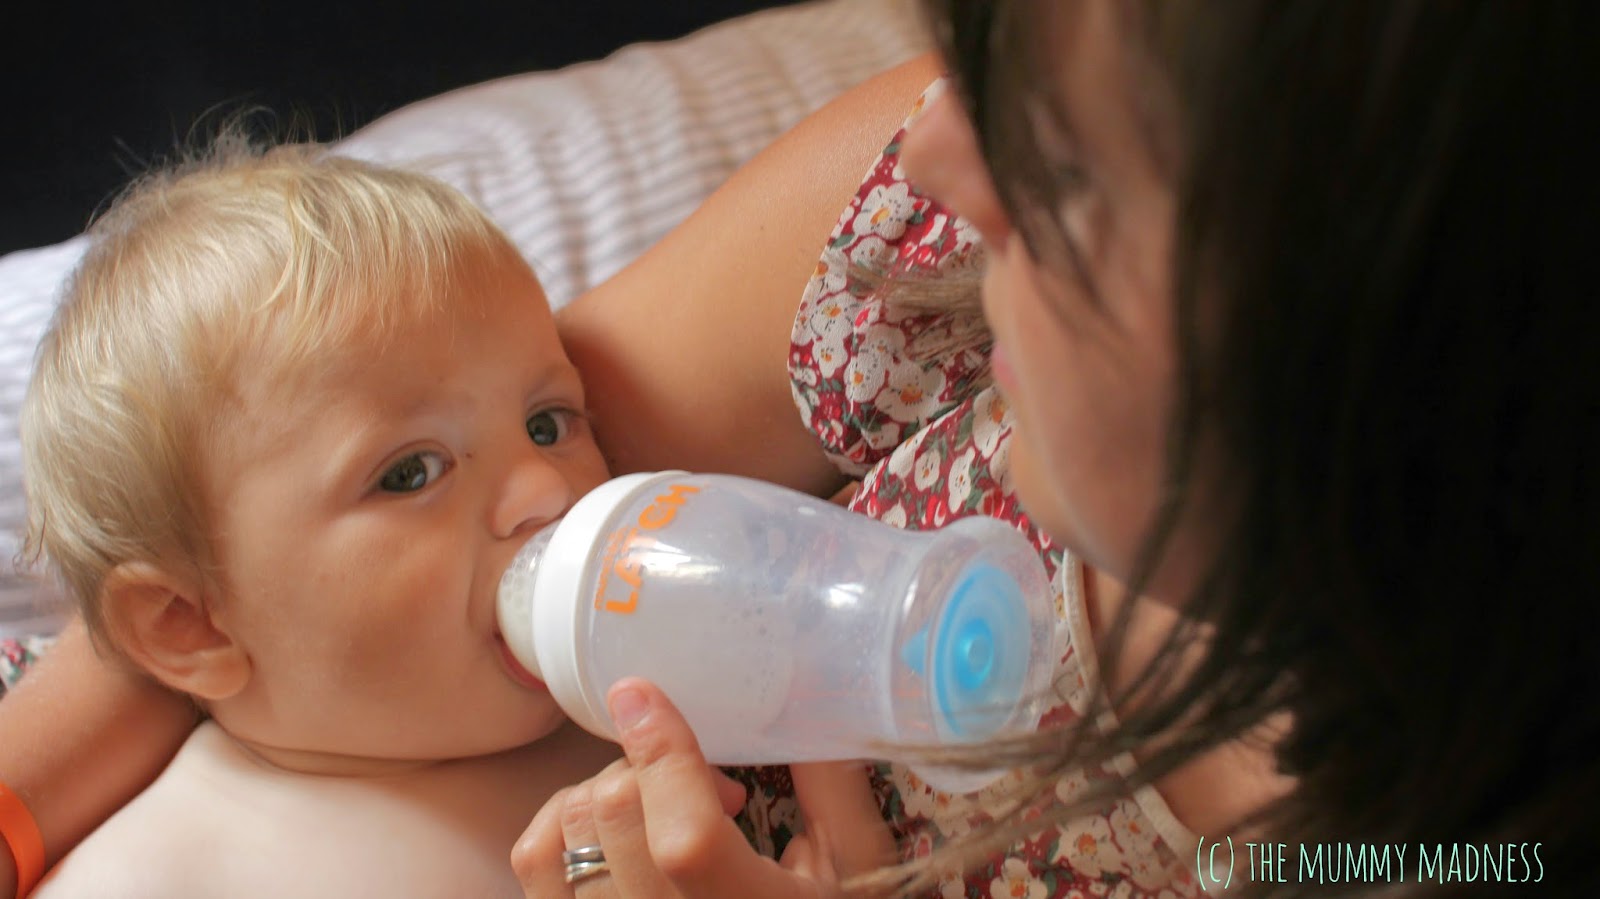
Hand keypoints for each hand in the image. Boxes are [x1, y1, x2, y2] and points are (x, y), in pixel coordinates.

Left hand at [513, 678, 895, 896]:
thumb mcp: (852, 864)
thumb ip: (829, 784)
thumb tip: (806, 688)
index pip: (684, 837)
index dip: (660, 754)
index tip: (644, 697)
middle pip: (612, 817)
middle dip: (650, 770)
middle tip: (712, 790)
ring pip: (562, 837)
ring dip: (604, 795)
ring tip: (661, 812)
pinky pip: (535, 865)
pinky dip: (563, 825)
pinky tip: (617, 834)